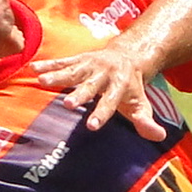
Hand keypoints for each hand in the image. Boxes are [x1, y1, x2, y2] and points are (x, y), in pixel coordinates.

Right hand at [31, 46, 166, 139]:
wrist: (128, 55)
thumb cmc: (132, 87)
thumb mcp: (141, 104)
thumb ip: (146, 121)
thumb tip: (158, 136)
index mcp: (120, 86)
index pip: (110, 103)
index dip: (101, 114)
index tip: (90, 127)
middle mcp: (104, 74)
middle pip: (90, 86)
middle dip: (79, 95)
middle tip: (67, 105)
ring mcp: (90, 65)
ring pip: (73, 71)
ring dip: (57, 75)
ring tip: (41, 81)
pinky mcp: (79, 59)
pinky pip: (62, 61)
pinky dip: (48, 64)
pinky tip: (33, 69)